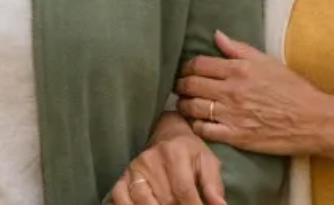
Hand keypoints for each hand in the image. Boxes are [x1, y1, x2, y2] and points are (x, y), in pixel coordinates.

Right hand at [109, 116, 225, 204]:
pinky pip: (120, 197)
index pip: (184, 192)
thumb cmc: (190, 153)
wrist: (167, 134)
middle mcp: (151, 160)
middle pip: (165, 200)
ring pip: (142, 201)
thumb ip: (213, 186)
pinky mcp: (122, 177)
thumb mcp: (208, 163)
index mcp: (175, 154)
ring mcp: (134, 169)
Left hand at [176, 30, 331, 155]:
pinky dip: (195, 126)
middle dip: (180, 85)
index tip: (186, 71)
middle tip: (180, 87)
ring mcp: (232, 115)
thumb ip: (239, 49)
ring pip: (192, 108)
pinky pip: (203, 131)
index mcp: (238, 70)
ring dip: (184, 105)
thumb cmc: (293, 89)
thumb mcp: (268, 61)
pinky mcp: (235, 136)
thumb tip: (216, 35)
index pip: (198, 64)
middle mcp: (231, 91)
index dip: (187, 67)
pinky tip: (198, 123)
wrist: (312, 120)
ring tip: (185, 105)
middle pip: (190, 85)